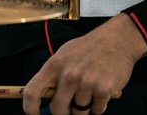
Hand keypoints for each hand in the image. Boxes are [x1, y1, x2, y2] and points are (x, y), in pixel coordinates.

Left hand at [22, 14, 146, 114]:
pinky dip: (98, 106)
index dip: (30, 108)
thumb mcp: (63, 55)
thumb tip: (43, 96)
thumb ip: (53, 75)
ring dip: (84, 109)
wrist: (116, 40)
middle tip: (71, 104)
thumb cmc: (87, 48)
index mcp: (54, 65)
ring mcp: (86, 84)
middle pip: (57, 110)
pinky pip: (97, 111)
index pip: (32, 91)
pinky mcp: (103, 90)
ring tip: (89, 92)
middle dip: (64, 112)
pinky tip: (100, 91)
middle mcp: (68, 75)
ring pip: (79, 113)